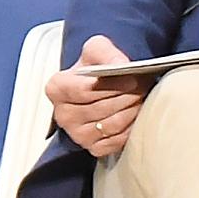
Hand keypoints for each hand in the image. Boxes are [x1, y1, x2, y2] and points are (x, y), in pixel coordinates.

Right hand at [43, 42, 154, 158]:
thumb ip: (107, 53)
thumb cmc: (95, 69)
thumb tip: (120, 65)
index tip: (131, 79)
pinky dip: (130, 127)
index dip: (111, 85)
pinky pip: (116, 140)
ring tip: (140, 98)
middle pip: (100, 107)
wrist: (99, 87)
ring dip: (132, 110)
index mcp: (57, 88)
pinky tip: (134, 114)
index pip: (85, 90)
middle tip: (141, 87)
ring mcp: (76, 134)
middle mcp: (62, 114)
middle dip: (126, 96)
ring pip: (111, 124)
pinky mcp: (92, 148)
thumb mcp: (98, 50)